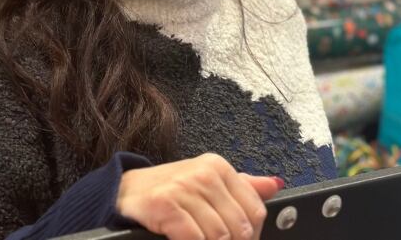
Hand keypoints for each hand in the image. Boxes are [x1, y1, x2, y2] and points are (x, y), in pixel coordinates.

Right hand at [116, 153, 283, 239]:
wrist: (125, 192)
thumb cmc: (169, 191)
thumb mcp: (207, 182)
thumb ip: (242, 186)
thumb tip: (275, 185)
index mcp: (218, 167)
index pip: (255, 209)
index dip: (252, 235)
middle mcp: (204, 173)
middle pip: (239, 227)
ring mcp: (184, 187)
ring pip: (219, 236)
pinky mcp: (166, 204)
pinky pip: (194, 238)